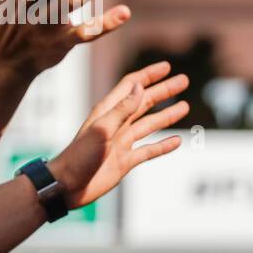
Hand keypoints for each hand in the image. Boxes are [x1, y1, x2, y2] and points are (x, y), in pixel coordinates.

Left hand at [48, 61, 188, 209]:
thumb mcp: (102, 129)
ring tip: (185, 106)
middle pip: (145, 102)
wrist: (68, 185)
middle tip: (184, 81)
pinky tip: (177, 141)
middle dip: (164, 91)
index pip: (131, 86)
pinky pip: (149, 150)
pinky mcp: (125, 161)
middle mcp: (117, 124)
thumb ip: (122, 109)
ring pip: (150, 124)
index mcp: (108, 111)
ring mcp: (122, 142)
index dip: (149, 75)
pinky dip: (163, 146)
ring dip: (167, 115)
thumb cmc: (79, 155)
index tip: (167, 66)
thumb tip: (140, 87)